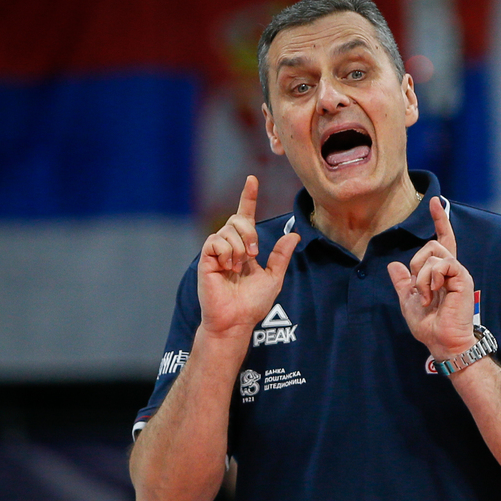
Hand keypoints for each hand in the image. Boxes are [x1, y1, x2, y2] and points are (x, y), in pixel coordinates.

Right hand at [198, 176, 298, 339]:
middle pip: (238, 219)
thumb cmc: (252, 303)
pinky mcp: (206, 259)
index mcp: (245, 247)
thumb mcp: (273, 277)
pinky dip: (227, 252)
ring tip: (238, 268)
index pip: (246, 216)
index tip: (252, 179)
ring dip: (240, 248)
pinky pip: (216, 241)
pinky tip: (228, 267)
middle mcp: (230, 245)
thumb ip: (281, 256)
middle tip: (253, 255)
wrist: (236, 320)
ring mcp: (216, 251)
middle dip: (250, 232)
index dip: (249, 198)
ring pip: (228, 230)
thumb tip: (294, 235)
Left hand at [388, 197, 476, 360]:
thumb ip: (403, 283)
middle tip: (418, 289)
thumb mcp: (408, 301)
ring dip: (421, 276)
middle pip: (431, 245)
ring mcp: (458, 272)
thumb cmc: (429, 326)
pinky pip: (441, 264)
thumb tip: (393, 265)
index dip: (440, 221)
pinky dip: (430, 279)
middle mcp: (452, 269)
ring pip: (433, 253)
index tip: (435, 201)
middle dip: (417, 264)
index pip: (442, 241)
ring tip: (425, 297)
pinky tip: (432, 294)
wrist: (443, 342)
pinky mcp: (462, 278)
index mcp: (441, 273)